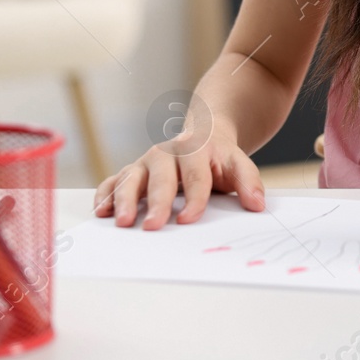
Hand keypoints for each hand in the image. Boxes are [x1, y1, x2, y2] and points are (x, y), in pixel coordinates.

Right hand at [92, 120, 264, 229]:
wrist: (204, 133)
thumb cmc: (219, 158)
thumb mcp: (239, 164)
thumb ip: (249, 182)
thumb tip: (257, 205)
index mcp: (196, 150)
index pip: (196, 177)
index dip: (194, 198)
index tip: (189, 220)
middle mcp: (167, 154)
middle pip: (162, 178)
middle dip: (158, 203)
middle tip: (153, 226)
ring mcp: (146, 161)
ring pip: (132, 178)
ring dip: (125, 200)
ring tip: (123, 223)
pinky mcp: (132, 171)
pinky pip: (113, 180)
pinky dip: (106, 194)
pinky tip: (102, 212)